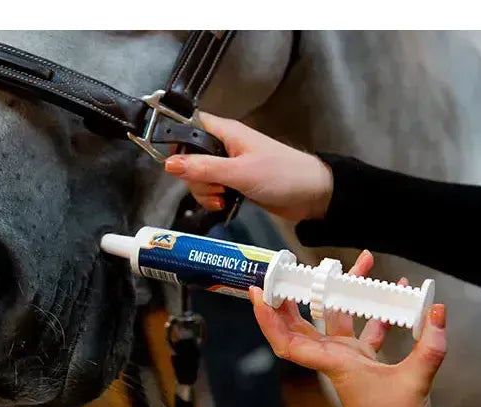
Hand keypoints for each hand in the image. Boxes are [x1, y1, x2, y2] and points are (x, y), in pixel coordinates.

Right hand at [164, 112, 333, 221]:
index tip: (178, 164)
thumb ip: (203, 169)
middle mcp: (224, 145)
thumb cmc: (282, 175)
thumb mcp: (239, 172)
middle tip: (215, 187)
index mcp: (225, 132)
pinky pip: (212, 189)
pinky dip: (213, 199)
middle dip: (195, 178)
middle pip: (190, 158)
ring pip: (199, 176)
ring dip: (204, 192)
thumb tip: (168, 164)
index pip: (188, 127)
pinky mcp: (234, 182)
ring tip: (223, 199)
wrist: (312, 195)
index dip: (177, 143)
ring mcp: (229, 165)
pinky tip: (225, 205)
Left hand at [249, 250, 447, 406]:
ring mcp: (348, 359)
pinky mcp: (365, 364)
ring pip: (337, 319)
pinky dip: (376, 313)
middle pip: (306, 321)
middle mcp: (334, 359)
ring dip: (346, 293)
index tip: (259, 292)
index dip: (269, 318)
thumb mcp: (415, 382)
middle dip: (303, 292)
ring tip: (360, 264)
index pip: (288, 341)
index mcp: (333, 364)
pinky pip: (365, 330)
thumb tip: (439, 310)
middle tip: (301, 265)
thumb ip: (430, 346)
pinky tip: (396, 295)